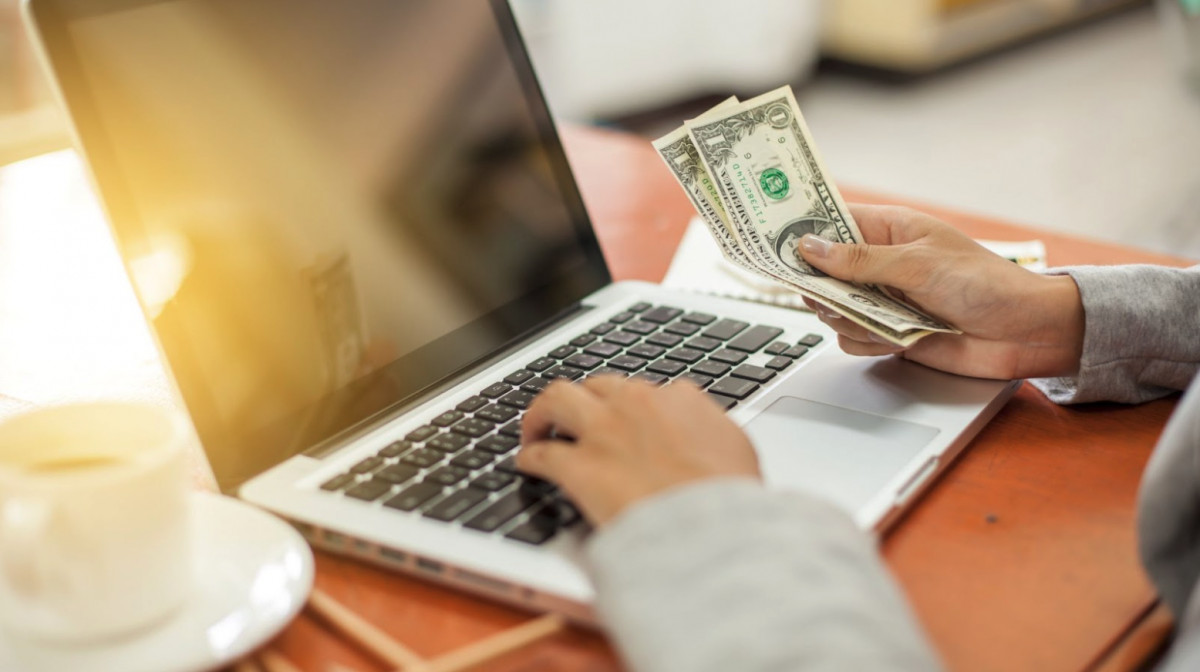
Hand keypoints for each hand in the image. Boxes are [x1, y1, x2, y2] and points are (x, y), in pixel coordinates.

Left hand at [517, 377, 759, 526]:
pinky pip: (541, 454)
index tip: (628, 423)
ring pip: (557, 399)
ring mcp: (604, 432)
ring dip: (543, 412)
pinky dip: (530, 458)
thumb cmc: (729, 499)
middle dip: (585, 399)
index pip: (647, 391)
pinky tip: (527, 466)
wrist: (710, 529)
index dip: (634, 409)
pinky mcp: (579, 466)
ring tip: (536, 428)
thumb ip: (712, 433)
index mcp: (679, 398)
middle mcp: (637, 404)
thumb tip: (707, 439)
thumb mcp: (738, 452)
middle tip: (575, 417)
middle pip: (598, 386)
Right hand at [797, 204, 1084, 379]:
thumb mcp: (917, 264)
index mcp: (888, 229)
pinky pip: (851, 338)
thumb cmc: (984, 283)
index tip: (770, 238)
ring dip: (848, 319)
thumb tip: (809, 247)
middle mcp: (879, 264)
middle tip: (834, 297)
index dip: (799, 229)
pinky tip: (896, 340)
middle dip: (822, 288)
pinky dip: (867, 342)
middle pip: (821, 271)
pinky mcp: (888, 333)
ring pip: (831, 309)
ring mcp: (882, 299)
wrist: (1023, 334)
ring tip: (882, 321)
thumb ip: (858, 259)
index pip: (830, 221)